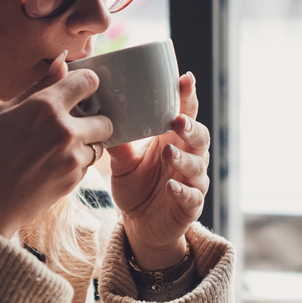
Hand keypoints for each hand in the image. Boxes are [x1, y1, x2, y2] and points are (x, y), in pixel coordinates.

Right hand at [0, 54, 112, 237]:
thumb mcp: (2, 113)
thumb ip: (37, 88)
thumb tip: (61, 65)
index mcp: (44, 106)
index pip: (87, 81)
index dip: (86, 84)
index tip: (81, 91)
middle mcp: (65, 130)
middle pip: (104, 118)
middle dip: (93, 121)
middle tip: (73, 126)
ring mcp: (73, 157)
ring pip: (99, 145)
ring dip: (86, 145)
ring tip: (57, 150)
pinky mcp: (75, 180)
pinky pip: (88, 165)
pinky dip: (77, 163)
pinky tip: (51, 167)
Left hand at [108, 71, 208, 269]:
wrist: (140, 224)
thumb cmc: (136, 185)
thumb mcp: (123, 162)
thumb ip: (119, 142)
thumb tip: (102, 117)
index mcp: (173, 139)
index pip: (185, 112)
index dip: (187, 96)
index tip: (184, 78)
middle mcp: (188, 156)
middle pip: (199, 136)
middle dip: (191, 127)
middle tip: (178, 120)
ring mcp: (192, 181)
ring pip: (198, 165)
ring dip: (184, 158)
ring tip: (168, 152)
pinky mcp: (191, 205)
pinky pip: (192, 197)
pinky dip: (183, 191)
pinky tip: (172, 186)